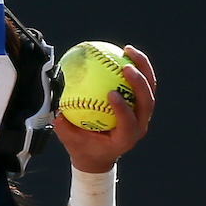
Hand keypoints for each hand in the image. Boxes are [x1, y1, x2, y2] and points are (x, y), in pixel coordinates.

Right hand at [53, 45, 156, 172]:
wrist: (98, 156)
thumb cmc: (83, 148)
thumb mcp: (70, 140)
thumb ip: (63, 125)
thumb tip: (55, 107)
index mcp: (124, 139)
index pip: (128, 123)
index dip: (123, 109)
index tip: (111, 93)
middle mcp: (138, 128)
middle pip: (146, 103)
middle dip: (139, 83)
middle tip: (126, 66)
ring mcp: (142, 116)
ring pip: (150, 89)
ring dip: (142, 67)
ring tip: (128, 50)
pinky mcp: (141, 105)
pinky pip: (144, 82)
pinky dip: (137, 66)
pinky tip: (124, 52)